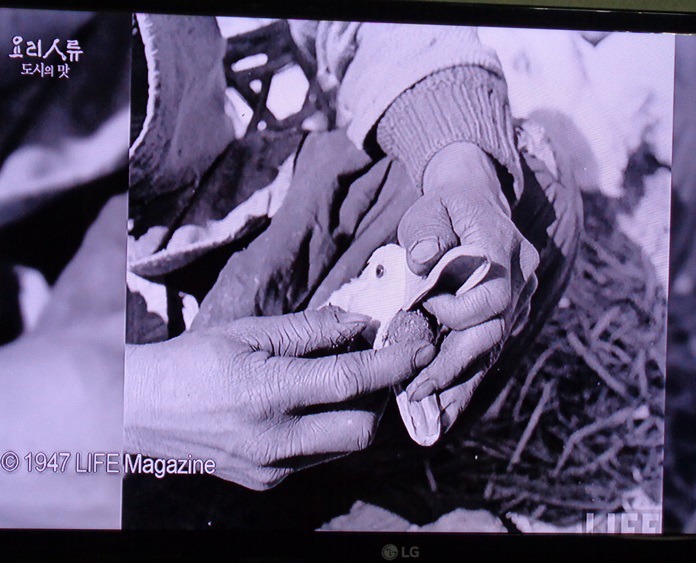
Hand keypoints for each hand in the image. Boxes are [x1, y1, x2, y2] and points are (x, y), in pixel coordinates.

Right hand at [124, 306, 435, 489]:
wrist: (140, 412)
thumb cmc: (193, 362)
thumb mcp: (249, 332)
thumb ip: (311, 330)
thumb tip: (362, 324)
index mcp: (267, 393)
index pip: (352, 381)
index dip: (395, 362)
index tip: (422, 346)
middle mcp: (274, 440)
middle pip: (362, 429)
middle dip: (384, 396)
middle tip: (382, 364)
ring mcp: (271, 468)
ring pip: (346, 448)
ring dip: (362, 414)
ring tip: (353, 382)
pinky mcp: (268, 481)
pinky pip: (321, 458)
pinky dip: (334, 431)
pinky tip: (321, 406)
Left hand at [398, 142, 538, 430]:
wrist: (475, 199)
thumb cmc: (444, 208)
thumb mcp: (427, 210)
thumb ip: (425, 232)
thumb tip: (425, 258)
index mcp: (503, 250)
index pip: (493, 297)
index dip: (457, 312)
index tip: (422, 308)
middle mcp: (523, 277)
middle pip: (496, 331)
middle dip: (455, 365)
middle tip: (417, 391)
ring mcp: (523, 296)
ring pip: (496, 346)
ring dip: (462, 379)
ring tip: (431, 411)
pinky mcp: (513, 311)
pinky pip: (493, 347)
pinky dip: (468, 374)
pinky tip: (446, 403)